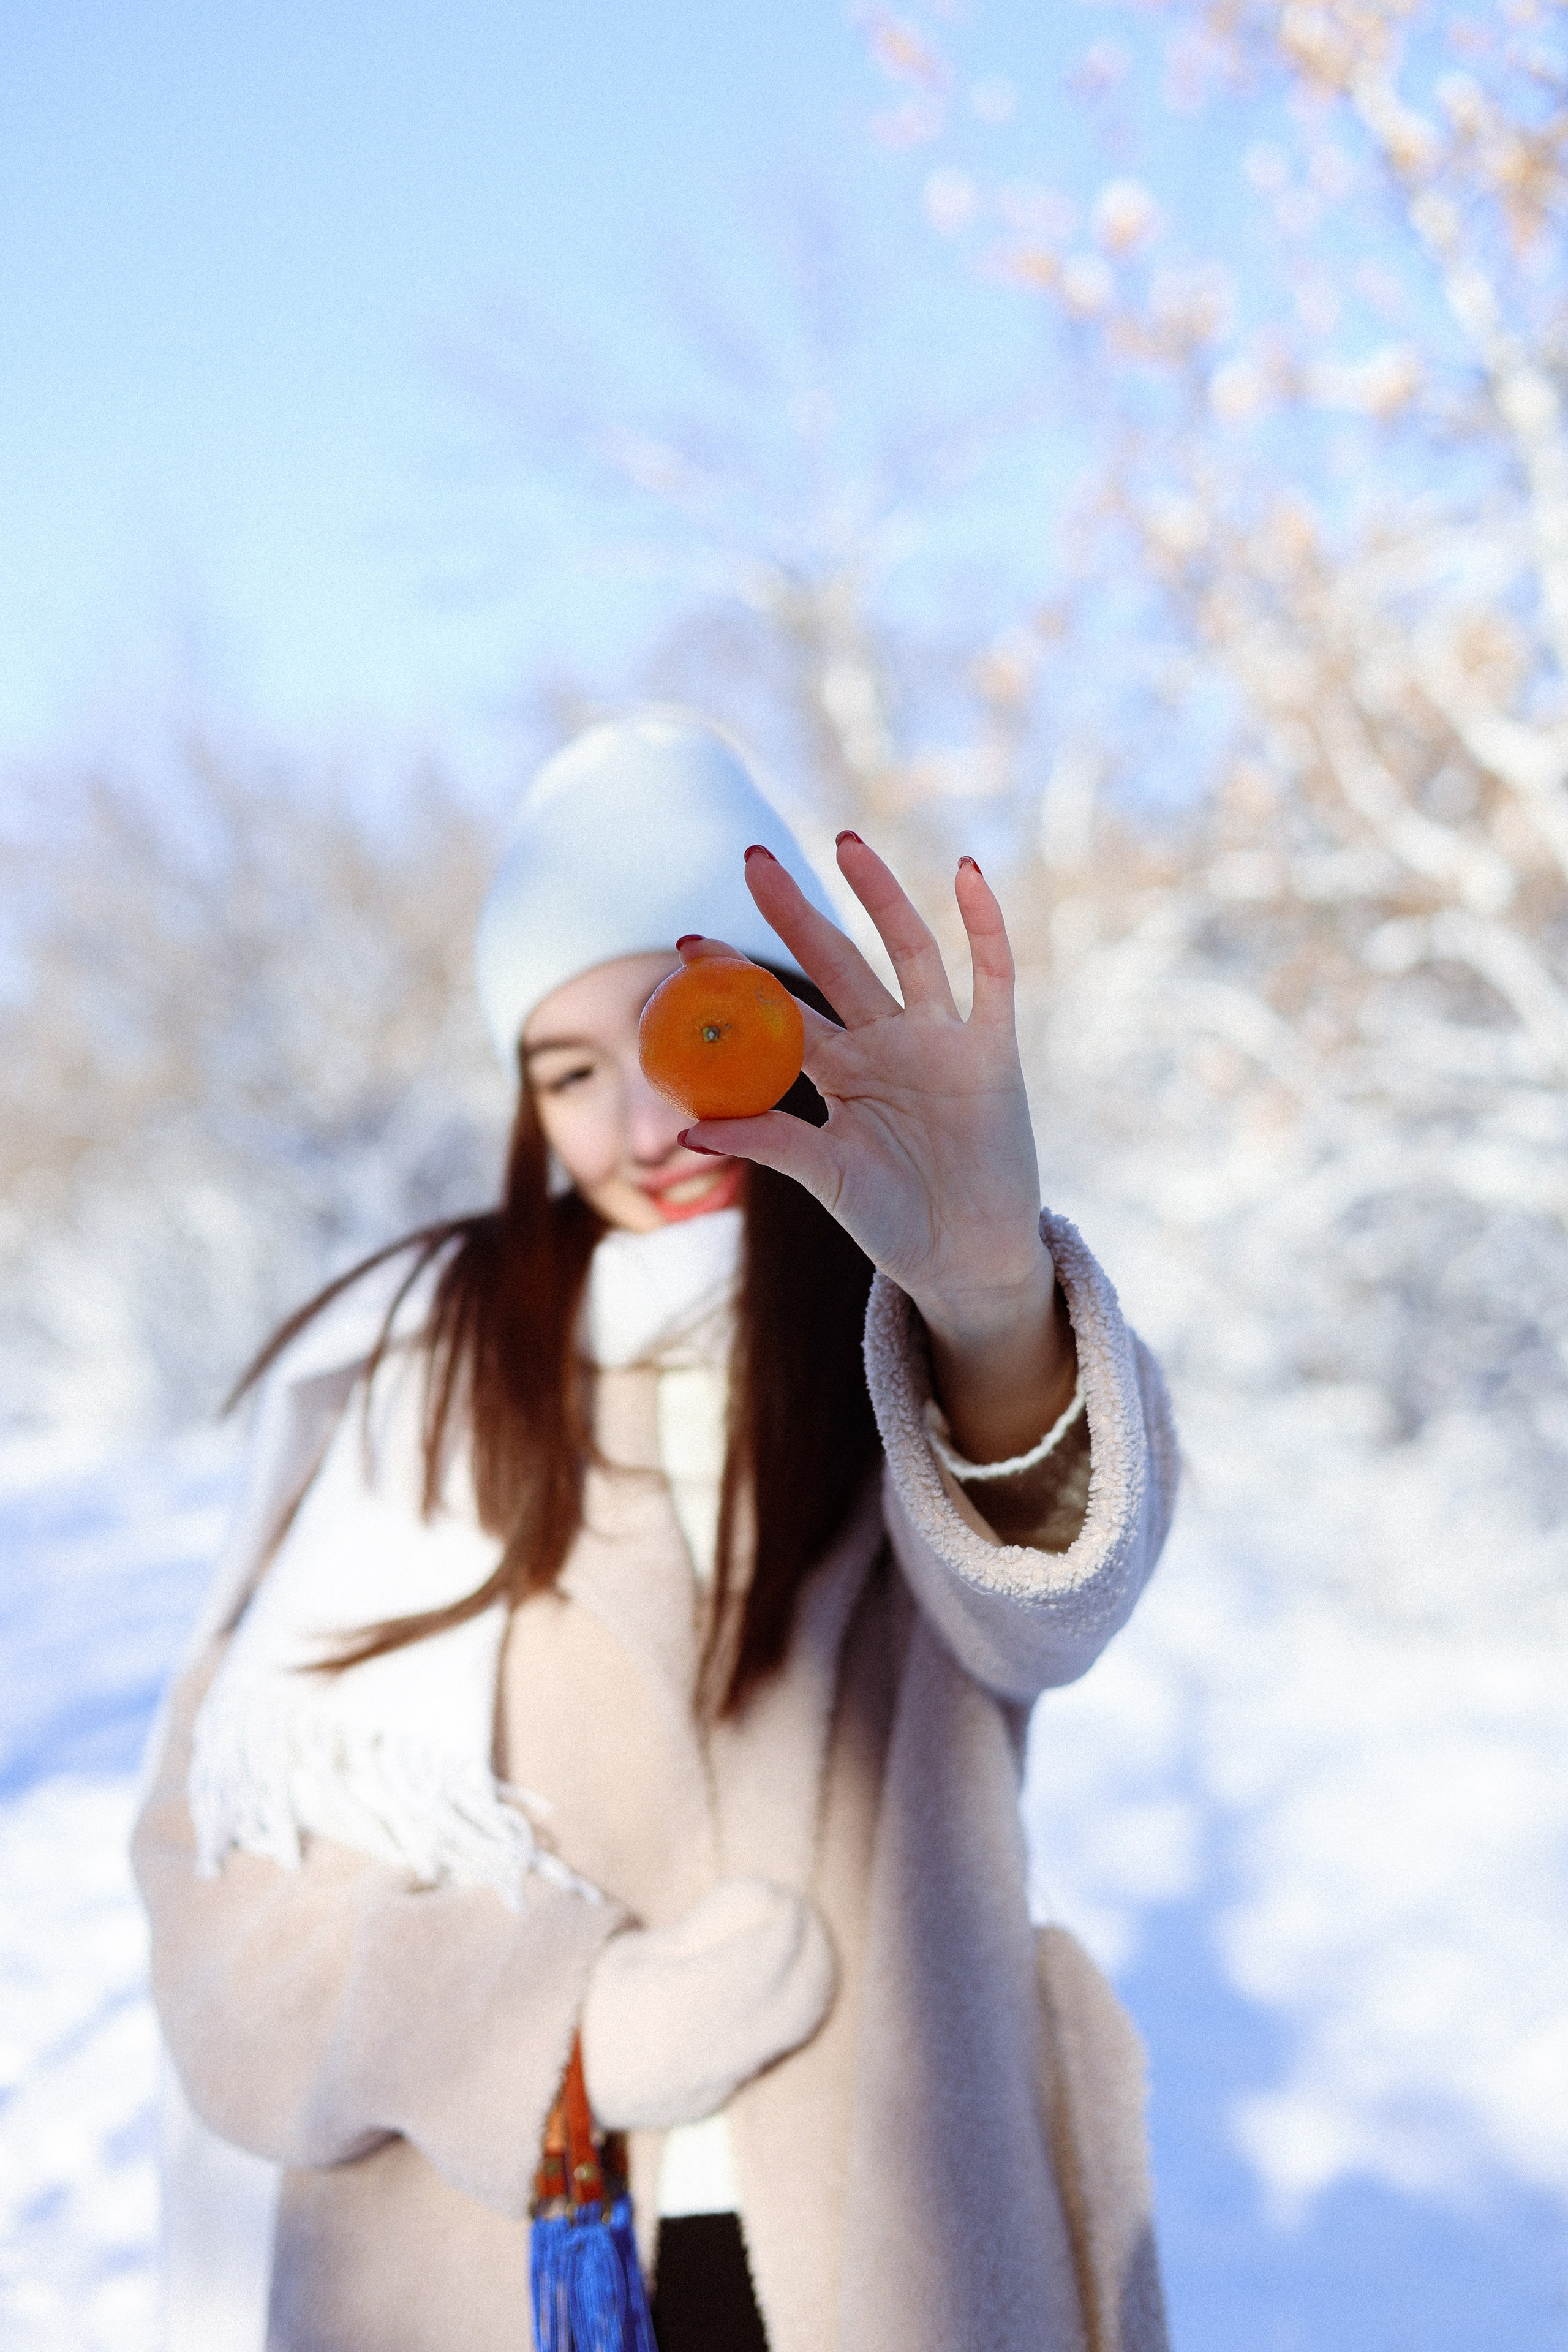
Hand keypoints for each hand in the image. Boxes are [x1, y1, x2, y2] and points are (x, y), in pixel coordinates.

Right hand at [579, 1877, 834, 2131]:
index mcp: (676, 2012)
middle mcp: (707, 2056)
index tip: (782, 1895)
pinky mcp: (720, 2097)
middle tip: (802, 1910)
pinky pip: (772, 2045)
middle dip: (812, 1952)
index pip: (760, 1966)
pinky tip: (780, 1978)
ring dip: (809, 1980)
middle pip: (792, 2004)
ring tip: (803, 1939)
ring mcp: (717, 2084)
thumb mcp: (633, 1954)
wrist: (553, 2083)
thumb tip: (753, 1903)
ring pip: (791, 2031)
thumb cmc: (586, 2000)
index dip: (783, 1927)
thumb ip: (695, 1936)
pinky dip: (788, 2007)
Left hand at [680, 835, 1076, 1462]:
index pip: (779, 1010)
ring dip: (880, 895)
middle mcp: (886, 1044)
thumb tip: (684, 1133)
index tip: (686, 941)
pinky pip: (991, 978)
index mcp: (840, 1073)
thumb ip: (767, 1144)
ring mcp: (940, 1042)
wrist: (968, 1260)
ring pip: (908, 951)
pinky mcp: (992, 1053)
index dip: (737, 975)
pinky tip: (968, 874)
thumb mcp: (824, 1179)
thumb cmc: (893, 1222)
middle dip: (793, 910)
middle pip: (835, 960)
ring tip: (845, 842)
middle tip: (750, 858)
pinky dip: (985, 927)